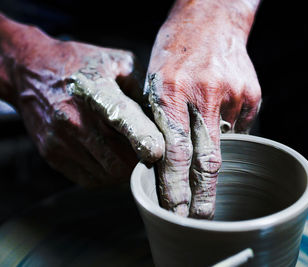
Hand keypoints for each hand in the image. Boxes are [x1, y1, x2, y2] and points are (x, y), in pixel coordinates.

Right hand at [1, 22, 163, 185]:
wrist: (31, 72)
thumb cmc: (79, 64)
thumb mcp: (116, 61)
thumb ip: (141, 87)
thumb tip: (161, 116)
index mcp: (95, 91)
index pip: (122, 119)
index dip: (142, 138)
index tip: (157, 152)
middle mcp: (75, 119)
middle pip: (119, 158)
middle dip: (140, 161)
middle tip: (148, 152)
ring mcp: (62, 141)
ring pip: (107, 174)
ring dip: (125, 170)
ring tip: (128, 153)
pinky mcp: (53, 156)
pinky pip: (91, 180)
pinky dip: (107, 175)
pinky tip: (110, 158)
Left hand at [145, 0, 260, 217]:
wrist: (212, 18)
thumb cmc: (175, 51)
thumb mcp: (156, 81)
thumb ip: (163, 122)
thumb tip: (170, 162)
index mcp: (171, 92)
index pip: (174, 153)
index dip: (175, 188)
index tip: (174, 212)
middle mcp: (204, 95)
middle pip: (207, 161)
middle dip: (203, 196)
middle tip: (199, 219)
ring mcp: (232, 96)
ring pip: (224, 147)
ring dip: (213, 156)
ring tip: (207, 145)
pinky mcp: (251, 97)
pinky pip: (238, 129)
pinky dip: (225, 131)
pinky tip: (218, 112)